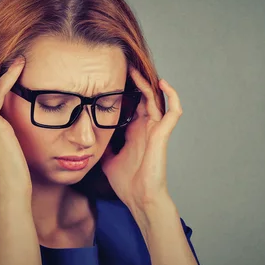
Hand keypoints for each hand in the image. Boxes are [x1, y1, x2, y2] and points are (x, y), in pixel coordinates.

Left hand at [101, 67, 182, 211]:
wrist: (139, 198)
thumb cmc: (128, 183)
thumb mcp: (108, 160)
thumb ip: (105, 147)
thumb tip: (91, 139)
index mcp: (134, 132)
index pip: (132, 104)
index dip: (125, 91)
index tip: (112, 78)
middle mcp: (146, 128)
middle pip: (143, 98)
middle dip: (134, 82)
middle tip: (122, 66)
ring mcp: (155, 130)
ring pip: (156, 100)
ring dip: (147, 84)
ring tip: (135, 69)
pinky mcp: (162, 134)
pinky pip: (173, 112)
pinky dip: (171, 96)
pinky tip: (162, 83)